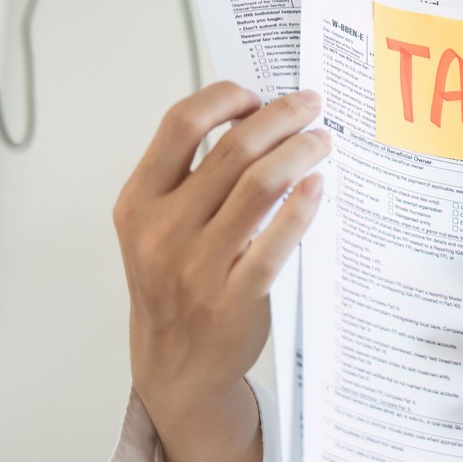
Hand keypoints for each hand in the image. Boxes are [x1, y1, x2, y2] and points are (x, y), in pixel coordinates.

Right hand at [111, 83, 329, 461]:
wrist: (174, 367)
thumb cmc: (174, 282)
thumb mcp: (158, 226)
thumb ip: (191, 176)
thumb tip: (257, 117)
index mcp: (139, 202)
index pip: (179, 124)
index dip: (224, 98)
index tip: (257, 94)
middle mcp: (163, 230)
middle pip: (232, 149)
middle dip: (280, 117)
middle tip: (311, 105)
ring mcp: (197, 266)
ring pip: (260, 187)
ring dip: (300, 152)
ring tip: (323, 140)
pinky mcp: (234, 298)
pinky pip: (276, 243)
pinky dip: (302, 207)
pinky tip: (319, 185)